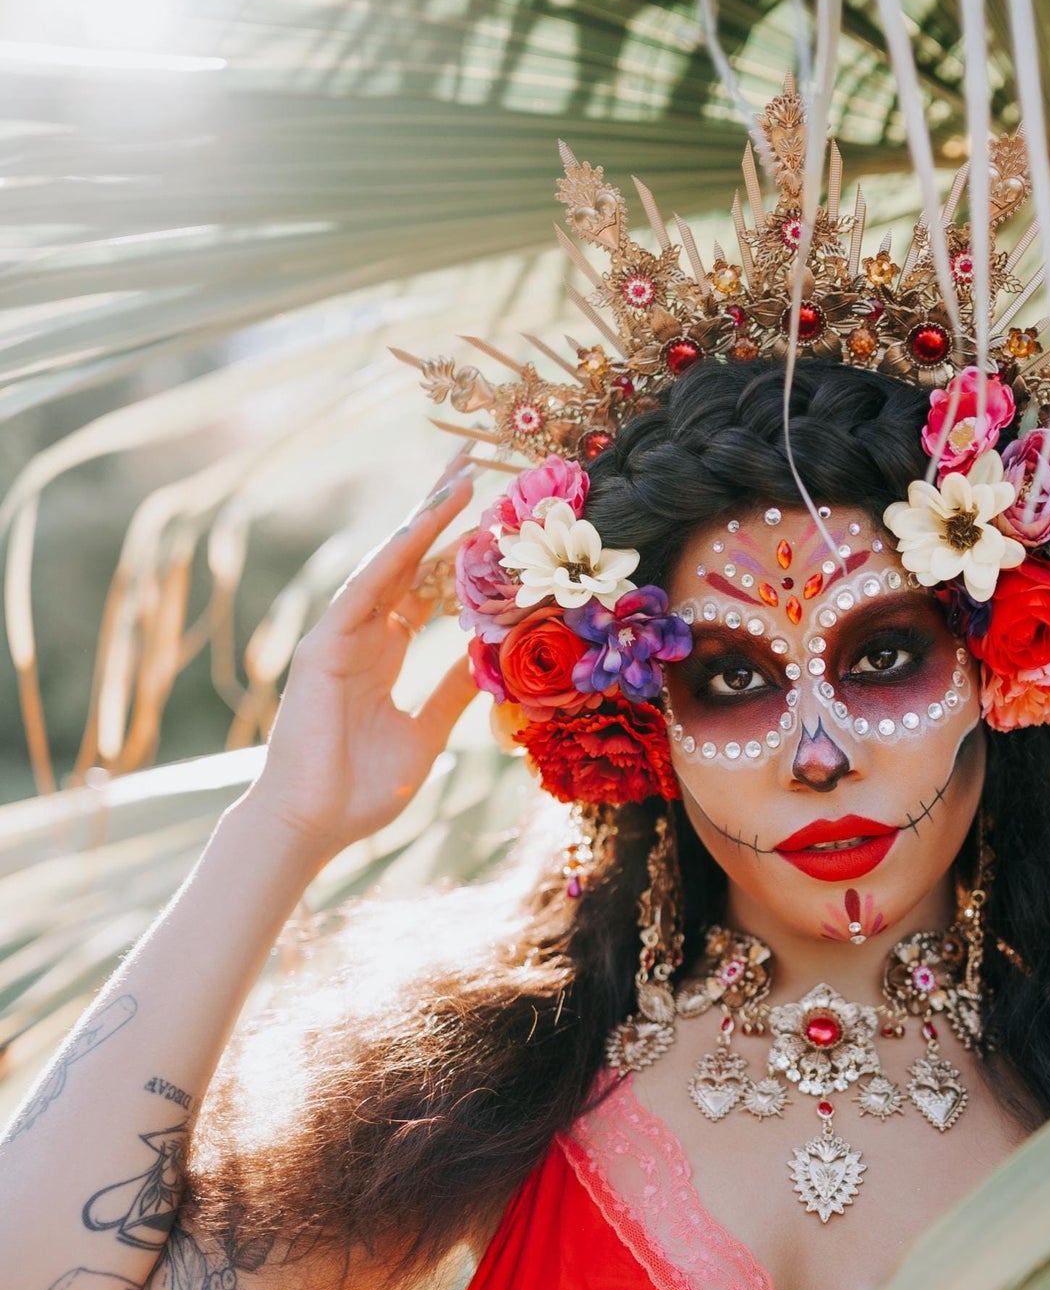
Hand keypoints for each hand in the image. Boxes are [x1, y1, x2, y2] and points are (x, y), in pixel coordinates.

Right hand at [245, 453, 481, 860]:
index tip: (498, 521)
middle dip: (440, 515)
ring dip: (425, 521)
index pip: (427, 591)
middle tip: (474, 463)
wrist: (312, 826)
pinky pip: (365, 590)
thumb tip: (490, 664)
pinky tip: (425, 524)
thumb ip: (451, 694)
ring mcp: (340, 637)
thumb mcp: (426, 734)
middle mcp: (362, 636)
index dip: (459, 555)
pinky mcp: (324, 647)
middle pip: (409, 562)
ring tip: (463, 478)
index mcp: (383, 656)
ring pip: (390, 565)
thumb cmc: (361, 791)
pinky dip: (395, 556)